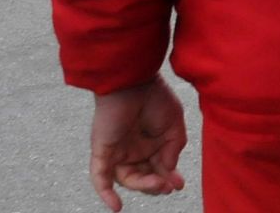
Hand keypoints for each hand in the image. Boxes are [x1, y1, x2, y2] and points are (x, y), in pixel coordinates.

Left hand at [88, 76, 187, 210]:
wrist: (134, 80)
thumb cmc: (155, 97)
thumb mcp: (174, 126)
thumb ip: (173, 150)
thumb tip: (169, 172)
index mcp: (150, 143)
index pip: (158, 168)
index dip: (168, 178)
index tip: (179, 184)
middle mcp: (133, 149)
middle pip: (143, 176)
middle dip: (156, 184)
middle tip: (168, 186)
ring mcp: (117, 151)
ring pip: (127, 178)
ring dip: (142, 186)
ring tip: (158, 184)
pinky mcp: (103, 151)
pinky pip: (101, 177)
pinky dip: (106, 193)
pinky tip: (116, 207)